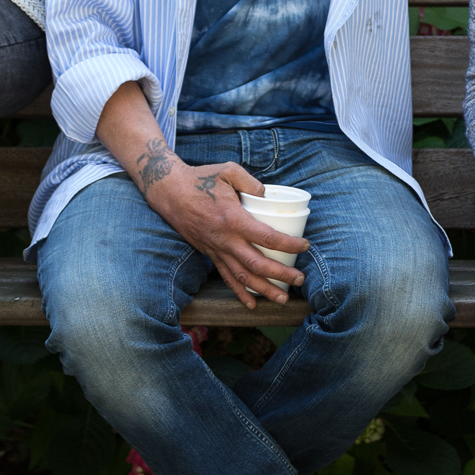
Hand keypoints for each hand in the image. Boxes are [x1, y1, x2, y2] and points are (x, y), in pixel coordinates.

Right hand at [133, 141, 306, 308]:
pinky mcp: (209, 254)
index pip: (267, 237)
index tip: (305, 246)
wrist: (170, 192)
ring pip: (242, 276)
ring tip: (283, 299)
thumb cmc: (201, 179)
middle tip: (300, 280)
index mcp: (233, 219)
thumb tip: (268, 196)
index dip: (289, 244)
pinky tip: (253, 304)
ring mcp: (216, 250)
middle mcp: (225, 240)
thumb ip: (251, 182)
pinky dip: (239, 292)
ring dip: (264, 290)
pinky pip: (226, 277)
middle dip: (281, 275)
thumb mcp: (228, 171)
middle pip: (257, 264)